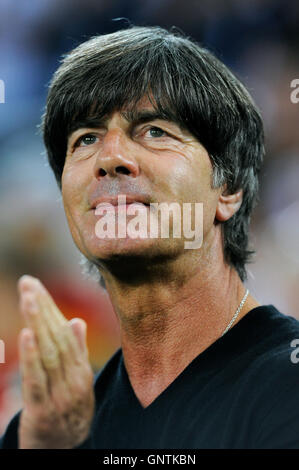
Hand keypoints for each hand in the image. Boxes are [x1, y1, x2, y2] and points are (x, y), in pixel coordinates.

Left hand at [17, 275, 94, 448]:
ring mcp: (60, 396)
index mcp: (81, 370)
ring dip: (37, 323)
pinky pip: (36, 381)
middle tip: (28, 283)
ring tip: (28, 298)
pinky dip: (31, 357)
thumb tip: (77, 321)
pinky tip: (26, 334)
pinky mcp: (42, 412)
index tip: (36, 285)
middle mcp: (73, 380)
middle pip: (56, 338)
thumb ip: (76, 352)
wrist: (66, 452)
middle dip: (41, 307)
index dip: (50, 307)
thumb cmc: (68, 412)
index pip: (65, 332)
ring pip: (48, 354)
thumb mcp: (77, 382)